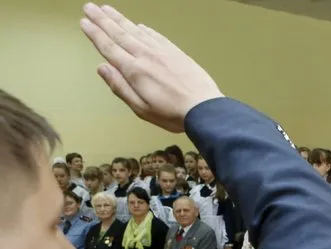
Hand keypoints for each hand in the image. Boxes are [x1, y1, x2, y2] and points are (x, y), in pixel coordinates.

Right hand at [80, 3, 223, 131]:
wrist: (204, 108)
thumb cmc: (172, 114)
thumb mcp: (140, 108)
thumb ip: (120, 87)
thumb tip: (102, 67)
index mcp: (134, 71)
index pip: (109, 48)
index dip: (95, 34)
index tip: (84, 22)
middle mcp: (146, 56)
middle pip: (120, 34)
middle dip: (103, 20)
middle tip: (89, 7)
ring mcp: (162, 52)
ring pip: (136, 31)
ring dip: (120, 19)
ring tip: (107, 9)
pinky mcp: (176, 52)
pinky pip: (156, 36)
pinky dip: (145, 29)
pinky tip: (139, 24)